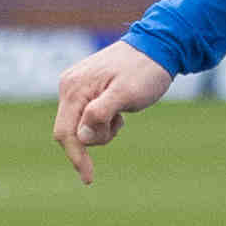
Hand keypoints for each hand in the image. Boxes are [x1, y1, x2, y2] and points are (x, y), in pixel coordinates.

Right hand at [52, 40, 176, 184]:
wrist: (159, 46)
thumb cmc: (145, 71)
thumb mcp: (127, 94)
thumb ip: (101, 113)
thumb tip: (82, 135)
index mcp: (74, 88)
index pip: (66, 132)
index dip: (76, 157)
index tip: (89, 178)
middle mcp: (69, 86)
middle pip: (71, 131)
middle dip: (96, 137)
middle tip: (120, 124)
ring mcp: (76, 86)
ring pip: (81, 126)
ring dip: (102, 129)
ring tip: (122, 113)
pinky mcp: (85, 88)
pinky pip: (88, 116)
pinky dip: (104, 121)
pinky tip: (120, 110)